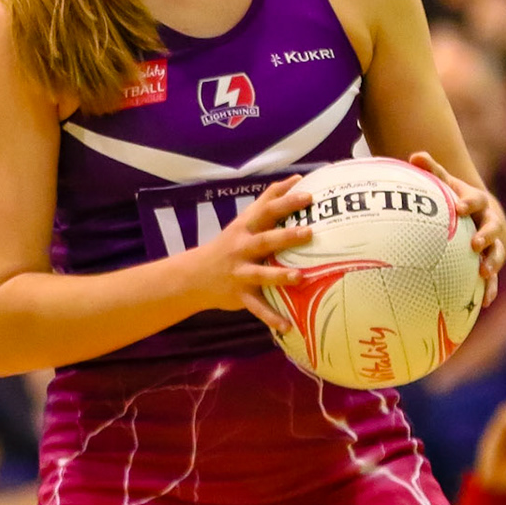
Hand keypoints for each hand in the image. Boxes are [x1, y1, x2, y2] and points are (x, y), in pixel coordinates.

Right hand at [187, 175, 314, 331]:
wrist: (196, 275)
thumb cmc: (230, 243)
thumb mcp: (244, 219)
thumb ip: (268, 199)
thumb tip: (295, 179)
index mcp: (245, 228)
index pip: (267, 211)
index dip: (286, 202)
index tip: (308, 195)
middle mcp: (242, 248)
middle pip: (265, 240)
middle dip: (286, 236)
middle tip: (309, 232)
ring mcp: (240, 272)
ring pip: (261, 274)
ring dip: (280, 276)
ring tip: (299, 276)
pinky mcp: (240, 295)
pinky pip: (257, 307)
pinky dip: (272, 317)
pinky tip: (288, 326)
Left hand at [410, 151, 505, 304]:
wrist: (481, 215)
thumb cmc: (458, 198)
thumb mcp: (447, 184)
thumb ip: (432, 171)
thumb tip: (414, 155)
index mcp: (478, 204)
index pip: (476, 201)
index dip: (468, 203)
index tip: (459, 208)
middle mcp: (490, 223)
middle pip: (492, 228)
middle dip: (486, 236)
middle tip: (475, 244)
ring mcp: (494, 243)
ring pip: (497, 253)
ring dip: (492, 263)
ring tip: (484, 273)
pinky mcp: (491, 261)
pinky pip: (493, 277)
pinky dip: (489, 288)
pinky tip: (484, 302)